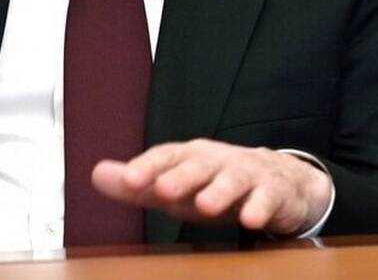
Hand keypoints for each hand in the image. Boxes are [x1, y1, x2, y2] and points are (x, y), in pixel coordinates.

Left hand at [91, 139, 331, 234]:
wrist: (279, 182)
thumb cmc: (215, 185)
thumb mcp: (176, 187)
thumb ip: (139, 185)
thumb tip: (97, 175)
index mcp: (190, 156)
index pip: (165, 157)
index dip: (147, 167)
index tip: (128, 180)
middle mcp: (217, 160)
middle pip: (198, 165)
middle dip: (180, 177)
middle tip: (162, 190)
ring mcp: (247, 173)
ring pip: (233, 179)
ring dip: (219, 191)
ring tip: (205, 206)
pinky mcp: (274, 190)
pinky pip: (267, 198)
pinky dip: (259, 208)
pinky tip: (251, 221)